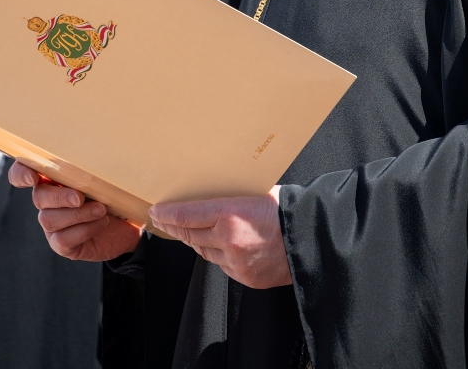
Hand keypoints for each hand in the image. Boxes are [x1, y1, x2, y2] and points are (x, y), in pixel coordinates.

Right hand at [8, 161, 141, 260]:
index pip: (21, 173)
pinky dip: (85, 229)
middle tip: (81, 197)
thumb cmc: (112, 193)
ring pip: (49, 220)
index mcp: (52, 178)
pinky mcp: (62, 245)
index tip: (33, 178)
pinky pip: (63, 239)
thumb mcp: (103, 176)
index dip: (20, 174)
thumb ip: (90, 168)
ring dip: (78, 214)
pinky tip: (102, 222)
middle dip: (60, 197)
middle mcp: (47, 201)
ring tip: (101, 209)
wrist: (129, 223)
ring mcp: (53, 224)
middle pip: (38, 197)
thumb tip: (93, 158)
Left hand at [149, 185, 290, 288]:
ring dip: (194, 240)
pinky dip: (215, 253)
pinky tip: (214, 245)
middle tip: (164, 220)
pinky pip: (221, 264)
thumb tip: (210, 189)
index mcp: (230, 214)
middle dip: (175, 227)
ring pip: (203, 251)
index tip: (155, 211)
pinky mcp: (244, 277)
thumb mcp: (255, 190)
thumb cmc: (286, 209)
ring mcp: (236, 262)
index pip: (186, 215)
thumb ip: (230, 195)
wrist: (312, 240)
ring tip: (187, 230)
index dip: (166, 214)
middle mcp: (229, 240)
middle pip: (189, 235)